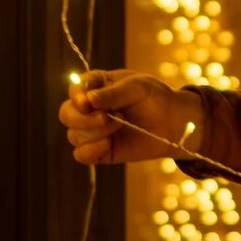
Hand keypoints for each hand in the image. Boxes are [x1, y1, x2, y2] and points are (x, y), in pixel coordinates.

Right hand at [58, 70, 206, 166]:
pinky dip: (90, 151)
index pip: (74, 88)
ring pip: (74, 135)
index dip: (76, 95)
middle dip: (83, 119)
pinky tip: (108, 144)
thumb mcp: (137, 87)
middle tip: (107, 118)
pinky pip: (80, 155)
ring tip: (119, 126)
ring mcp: (93, 130)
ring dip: (95, 133)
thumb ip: (112, 93)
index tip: (87, 102)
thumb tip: (87, 101)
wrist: (173, 123)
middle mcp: (90, 108)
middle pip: (66, 114)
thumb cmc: (154, 98)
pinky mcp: (100, 150)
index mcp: (96, 85)